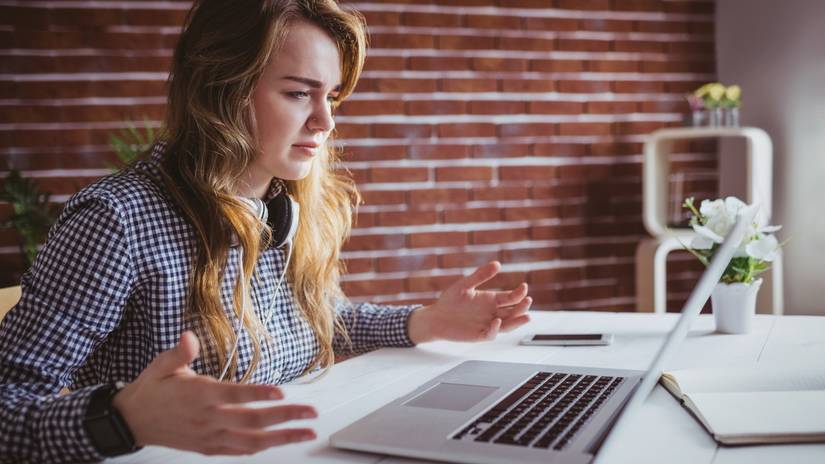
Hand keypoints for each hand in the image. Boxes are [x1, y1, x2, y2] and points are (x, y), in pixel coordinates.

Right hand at [112, 331, 316, 455]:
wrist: (130, 421)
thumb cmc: (151, 390)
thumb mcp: (160, 366)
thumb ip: (179, 353)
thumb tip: (188, 337)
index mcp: (199, 395)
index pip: (234, 395)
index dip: (258, 394)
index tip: (281, 392)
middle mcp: (208, 419)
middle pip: (252, 420)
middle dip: (285, 417)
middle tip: (311, 413)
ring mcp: (209, 436)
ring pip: (252, 441)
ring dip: (282, 438)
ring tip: (307, 432)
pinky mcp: (208, 448)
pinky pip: (239, 452)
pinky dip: (261, 448)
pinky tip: (280, 443)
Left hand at [408, 261, 531, 343]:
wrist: (436, 317)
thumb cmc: (450, 300)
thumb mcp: (465, 284)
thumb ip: (480, 275)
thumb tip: (497, 264)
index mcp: (491, 300)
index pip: (511, 297)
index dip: (519, 293)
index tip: (524, 287)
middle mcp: (492, 312)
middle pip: (513, 311)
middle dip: (522, 306)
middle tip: (528, 300)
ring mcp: (487, 324)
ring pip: (507, 324)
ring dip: (517, 321)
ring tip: (527, 317)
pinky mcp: (479, 335)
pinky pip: (491, 334)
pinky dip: (495, 329)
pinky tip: (497, 321)